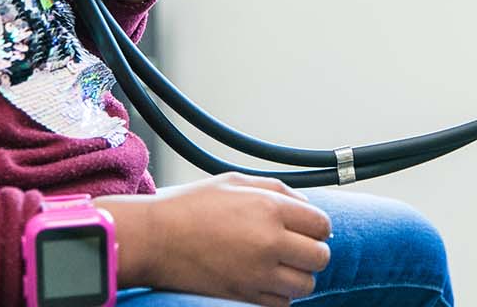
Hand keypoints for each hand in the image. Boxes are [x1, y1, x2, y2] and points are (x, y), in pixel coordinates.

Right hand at [97, 174, 331, 306]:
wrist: (154, 239)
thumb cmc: (190, 207)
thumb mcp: (235, 182)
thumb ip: (278, 190)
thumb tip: (307, 207)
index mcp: (269, 208)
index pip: (322, 225)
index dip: (316, 227)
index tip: (304, 228)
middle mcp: (269, 242)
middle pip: (320, 257)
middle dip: (311, 252)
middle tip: (293, 247)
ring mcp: (257, 274)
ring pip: (306, 285)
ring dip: (297, 276)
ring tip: (277, 265)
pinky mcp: (244, 297)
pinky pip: (282, 304)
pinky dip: (279, 295)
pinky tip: (263, 280)